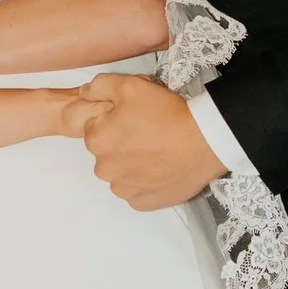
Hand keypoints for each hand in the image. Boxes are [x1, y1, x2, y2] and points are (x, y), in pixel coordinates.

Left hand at [66, 74, 222, 209]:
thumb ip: (99, 86)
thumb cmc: (166, 113)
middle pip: (107, 153)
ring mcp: (123, 189)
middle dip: (122, 143)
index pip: (96, 128)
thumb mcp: (130, 86)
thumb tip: (83, 93)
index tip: (135, 117)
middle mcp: (104, 168)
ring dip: (133, 164)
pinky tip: (161, 169)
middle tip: (148, 133)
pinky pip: (137, 191)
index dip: (115, 120)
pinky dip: (146, 182)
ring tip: (157, 151)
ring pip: (121, 173)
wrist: (204, 141)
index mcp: (96, 140)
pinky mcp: (142, 202)